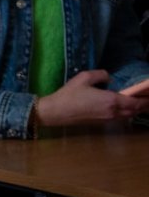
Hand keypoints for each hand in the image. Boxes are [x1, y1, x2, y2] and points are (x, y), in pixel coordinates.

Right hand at [34, 69, 148, 127]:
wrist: (57, 112)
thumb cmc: (70, 94)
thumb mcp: (84, 77)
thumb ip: (101, 75)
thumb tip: (109, 78)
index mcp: (111, 100)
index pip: (136, 102)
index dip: (146, 99)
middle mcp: (113, 112)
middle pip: (135, 111)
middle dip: (144, 106)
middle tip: (148, 100)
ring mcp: (107, 119)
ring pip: (128, 116)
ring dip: (136, 110)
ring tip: (141, 105)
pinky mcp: (101, 122)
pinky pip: (121, 118)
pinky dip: (128, 113)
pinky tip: (125, 109)